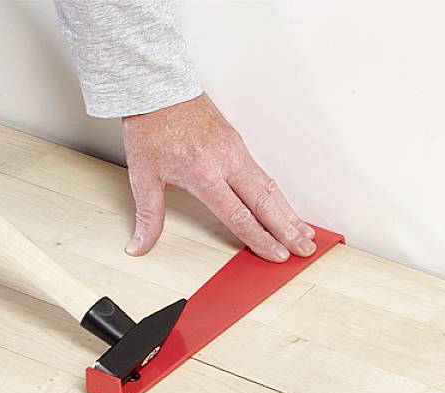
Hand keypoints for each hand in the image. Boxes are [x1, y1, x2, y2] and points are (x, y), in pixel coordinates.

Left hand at [122, 93, 315, 261]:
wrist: (157, 86)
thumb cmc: (151, 127)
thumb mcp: (143, 175)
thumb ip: (149, 216)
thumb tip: (139, 246)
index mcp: (204, 173)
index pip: (239, 215)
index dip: (260, 238)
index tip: (276, 254)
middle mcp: (226, 161)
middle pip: (265, 202)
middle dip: (288, 229)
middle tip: (305, 248)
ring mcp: (236, 150)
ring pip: (270, 187)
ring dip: (289, 212)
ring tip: (305, 232)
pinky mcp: (238, 142)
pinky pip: (263, 174)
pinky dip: (278, 194)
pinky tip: (285, 206)